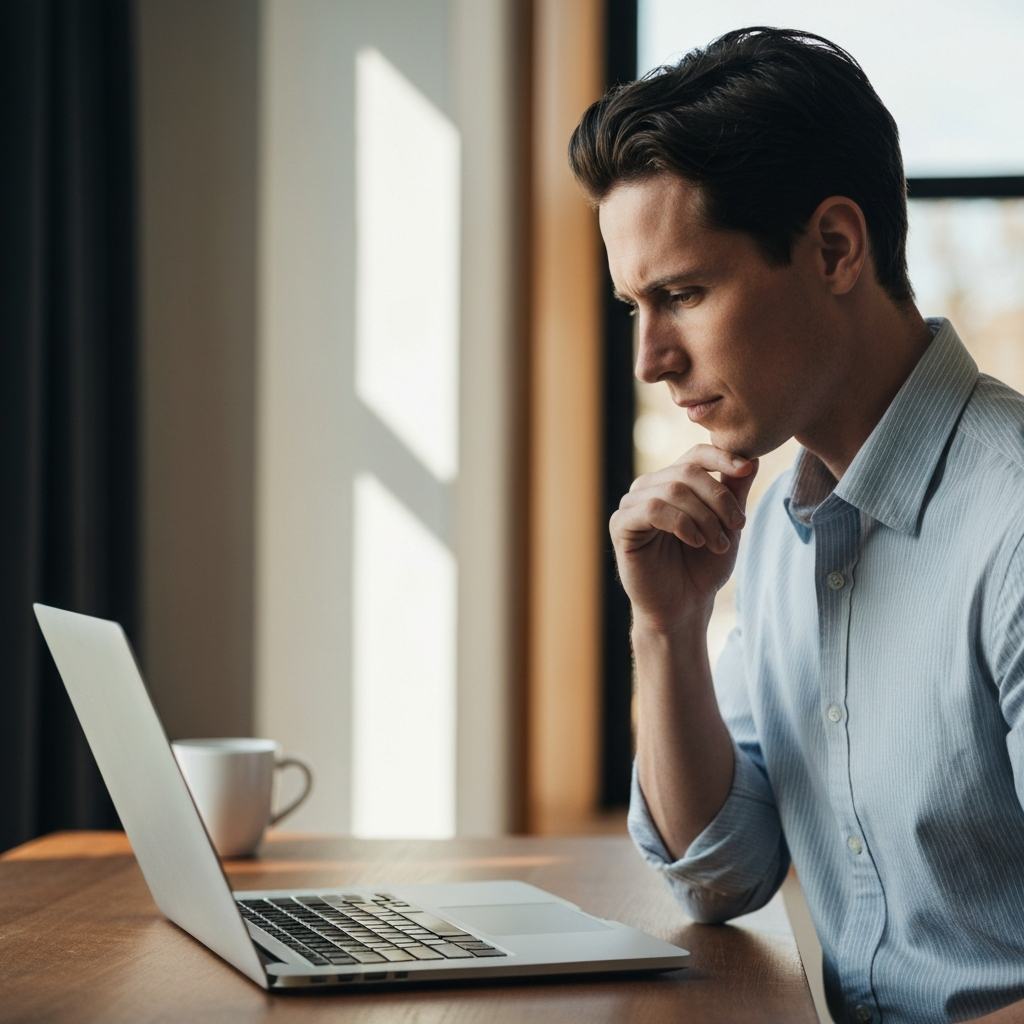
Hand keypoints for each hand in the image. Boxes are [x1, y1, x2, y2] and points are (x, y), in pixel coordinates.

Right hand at [610, 445, 757, 632]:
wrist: (683, 607)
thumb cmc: (703, 567)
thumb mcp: (727, 526)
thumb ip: (735, 493)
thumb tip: (752, 458)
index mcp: (673, 483)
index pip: (695, 455)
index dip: (721, 457)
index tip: (744, 470)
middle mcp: (649, 488)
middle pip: (687, 471)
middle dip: (719, 498)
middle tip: (738, 526)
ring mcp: (632, 505)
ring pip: (672, 490)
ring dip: (704, 517)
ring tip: (717, 544)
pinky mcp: (621, 526)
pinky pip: (651, 509)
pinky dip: (681, 523)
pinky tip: (694, 542)